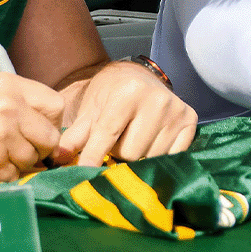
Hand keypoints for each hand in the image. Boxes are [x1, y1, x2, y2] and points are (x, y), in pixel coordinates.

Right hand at [0, 73, 64, 180]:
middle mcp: (8, 107)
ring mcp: (1, 134)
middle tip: (16, 151)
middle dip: (38, 149)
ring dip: (16, 164)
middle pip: (49, 137)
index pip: (55, 105)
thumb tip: (46, 126)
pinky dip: (0, 176)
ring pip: (31, 160)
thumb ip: (15, 104)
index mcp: (7, 85)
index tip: (39, 132)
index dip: (50, 124)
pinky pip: (13, 176)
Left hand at [57, 61, 198, 166]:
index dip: (92, 158)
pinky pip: (172, 156)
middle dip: (117, 153)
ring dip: (137, 155)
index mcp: (128, 92)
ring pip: (150, 157)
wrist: (135, 77)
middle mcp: (157, 99)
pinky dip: (158, 155)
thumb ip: (74, 137)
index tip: (83, 174)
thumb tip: (59, 159)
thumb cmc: (108, 95)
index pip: (108, 136)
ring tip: (132, 138)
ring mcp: (176, 110)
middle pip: (130, 153)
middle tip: (115, 141)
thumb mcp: (88, 110)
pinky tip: (150, 140)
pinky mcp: (191, 121)